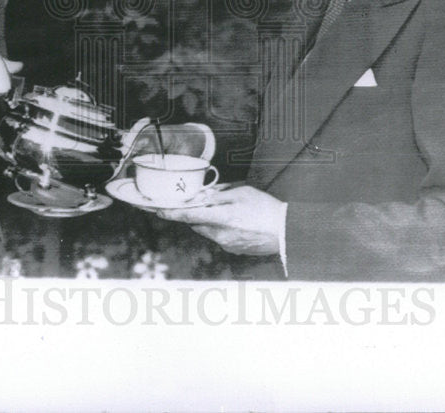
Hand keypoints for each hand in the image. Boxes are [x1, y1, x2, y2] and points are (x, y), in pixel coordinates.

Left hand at [156, 186, 283, 255]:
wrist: (286, 232)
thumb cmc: (266, 209)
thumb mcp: (243, 193)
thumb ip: (219, 195)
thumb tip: (202, 196)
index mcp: (223, 218)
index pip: (190, 216)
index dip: (172, 213)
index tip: (158, 210)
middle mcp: (221, 235)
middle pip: (197, 223)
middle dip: (197, 213)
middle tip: (207, 201)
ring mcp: (227, 245)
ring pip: (207, 230)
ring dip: (210, 220)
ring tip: (230, 211)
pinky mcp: (233, 250)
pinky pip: (219, 237)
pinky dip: (221, 228)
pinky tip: (238, 222)